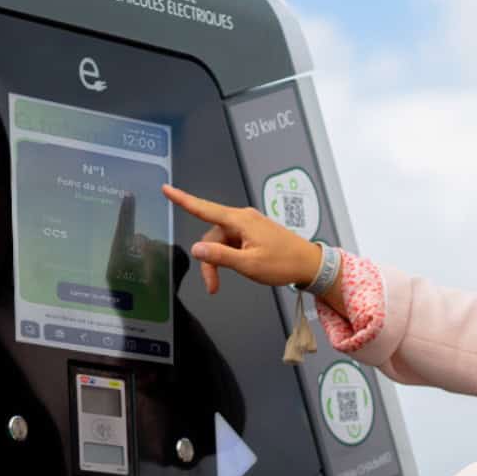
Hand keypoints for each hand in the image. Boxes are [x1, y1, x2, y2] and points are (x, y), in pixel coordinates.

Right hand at [162, 183, 318, 294]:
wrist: (308, 264)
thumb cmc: (284, 262)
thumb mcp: (249, 264)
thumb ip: (220, 256)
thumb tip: (197, 248)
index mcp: (240, 220)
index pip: (204, 209)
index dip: (183, 200)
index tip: (167, 190)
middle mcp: (242, 218)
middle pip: (211, 235)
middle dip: (208, 260)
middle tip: (212, 286)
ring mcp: (248, 225)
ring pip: (221, 241)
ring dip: (218, 261)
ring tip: (222, 283)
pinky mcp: (253, 233)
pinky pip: (232, 243)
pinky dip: (228, 257)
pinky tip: (238, 268)